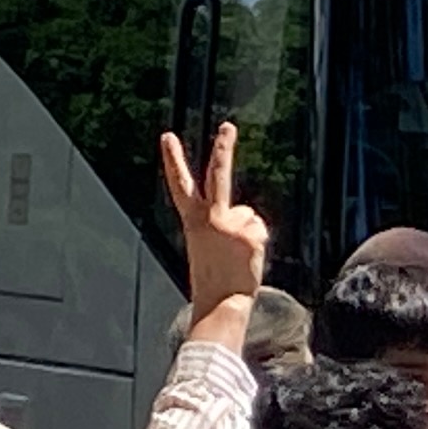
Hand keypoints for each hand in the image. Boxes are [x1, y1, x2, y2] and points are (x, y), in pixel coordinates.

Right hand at [160, 120, 268, 316]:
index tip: (167, 136)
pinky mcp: (249, 232)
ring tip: (235, 257)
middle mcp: (210, 217)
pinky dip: (258, 242)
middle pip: (218, 175)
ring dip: (247, 232)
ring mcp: (230, 223)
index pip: (180, 185)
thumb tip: (245, 216)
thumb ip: (220, 223)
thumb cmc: (213, 279)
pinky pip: (260, 228)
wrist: (220, 302)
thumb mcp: (207, 246)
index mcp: (193, 221)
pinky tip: (246, 258)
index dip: (173, 160)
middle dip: (222, 148)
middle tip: (228, 126)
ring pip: (248, 215)